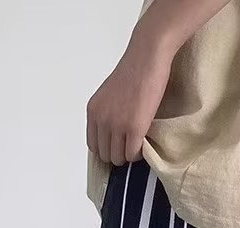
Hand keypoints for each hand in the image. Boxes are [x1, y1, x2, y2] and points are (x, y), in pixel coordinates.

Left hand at [86, 27, 174, 165]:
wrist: (147, 57)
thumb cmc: (133, 71)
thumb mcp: (108, 94)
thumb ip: (106, 113)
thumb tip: (111, 134)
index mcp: (93, 111)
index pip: (93, 145)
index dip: (106, 148)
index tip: (117, 146)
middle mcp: (102, 119)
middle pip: (105, 155)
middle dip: (118, 153)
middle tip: (130, 145)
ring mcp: (117, 124)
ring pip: (119, 158)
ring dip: (129, 155)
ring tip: (138, 143)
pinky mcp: (135, 128)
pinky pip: (133, 154)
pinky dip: (139, 154)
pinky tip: (144, 143)